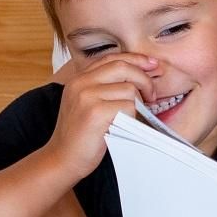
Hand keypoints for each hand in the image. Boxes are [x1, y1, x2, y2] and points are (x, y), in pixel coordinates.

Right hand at [48, 52, 157, 178]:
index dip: (136, 59)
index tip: (153, 65)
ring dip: (138, 105)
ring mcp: (86, 97)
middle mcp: (80, 83)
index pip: (112, 58)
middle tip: (152, 97)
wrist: (63, 158)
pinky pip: (128, 107)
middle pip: (123, 68)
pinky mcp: (95, 113)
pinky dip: (133, 117)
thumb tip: (143, 74)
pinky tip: (123, 126)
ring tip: (131, 118)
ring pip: (129, 90)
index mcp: (79, 78)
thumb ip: (107, 87)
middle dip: (145, 80)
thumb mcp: (88, 103)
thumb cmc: (82, 134)